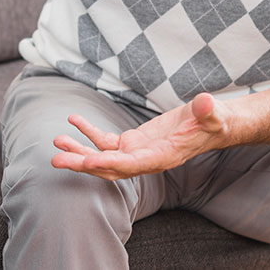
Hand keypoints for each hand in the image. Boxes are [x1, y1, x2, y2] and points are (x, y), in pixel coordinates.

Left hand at [51, 93, 227, 179]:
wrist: (211, 125)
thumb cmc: (213, 120)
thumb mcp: (213, 114)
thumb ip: (208, 111)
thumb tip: (206, 102)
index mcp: (162, 157)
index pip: (131, 165)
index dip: (109, 163)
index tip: (87, 161)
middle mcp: (145, 160)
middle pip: (109, 167)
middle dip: (82, 164)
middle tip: (56, 160)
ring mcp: (136, 152)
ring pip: (102, 155)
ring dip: (79, 150)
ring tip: (56, 141)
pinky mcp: (132, 142)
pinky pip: (106, 140)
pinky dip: (89, 131)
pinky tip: (73, 120)